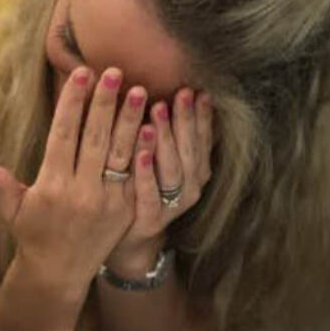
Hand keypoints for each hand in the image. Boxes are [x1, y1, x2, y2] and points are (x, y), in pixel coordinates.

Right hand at [0, 66, 141, 287]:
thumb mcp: (12, 209)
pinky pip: (137, 173)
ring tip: (139, 91)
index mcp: (51, 187)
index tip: (80, 75)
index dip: (72, 105)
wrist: (60, 272)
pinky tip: (153, 125)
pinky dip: (145, 149)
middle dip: (105, 103)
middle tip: (115, 72)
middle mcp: (80, 192)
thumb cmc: (33, 233)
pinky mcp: (126, 209)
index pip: (63, 136)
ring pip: (120, 153)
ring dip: (131, 120)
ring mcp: (107, 201)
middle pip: (95, 139)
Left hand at [108, 88, 213, 274]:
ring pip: (173, 170)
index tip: (196, 90)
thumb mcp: (162, 160)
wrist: (126, 240)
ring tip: (155, 114)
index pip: (203, 139)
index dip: (202, 116)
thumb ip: (172, 132)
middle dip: (185, 120)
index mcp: (196, 171)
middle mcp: (189, 189)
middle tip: (177, 94)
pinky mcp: (148, 220)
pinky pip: (148, 194)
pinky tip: (139, 153)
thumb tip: (185, 92)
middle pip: (190, 150)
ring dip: (165, 140)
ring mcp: (170, 207)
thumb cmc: (141, 189)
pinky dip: (146, 173)